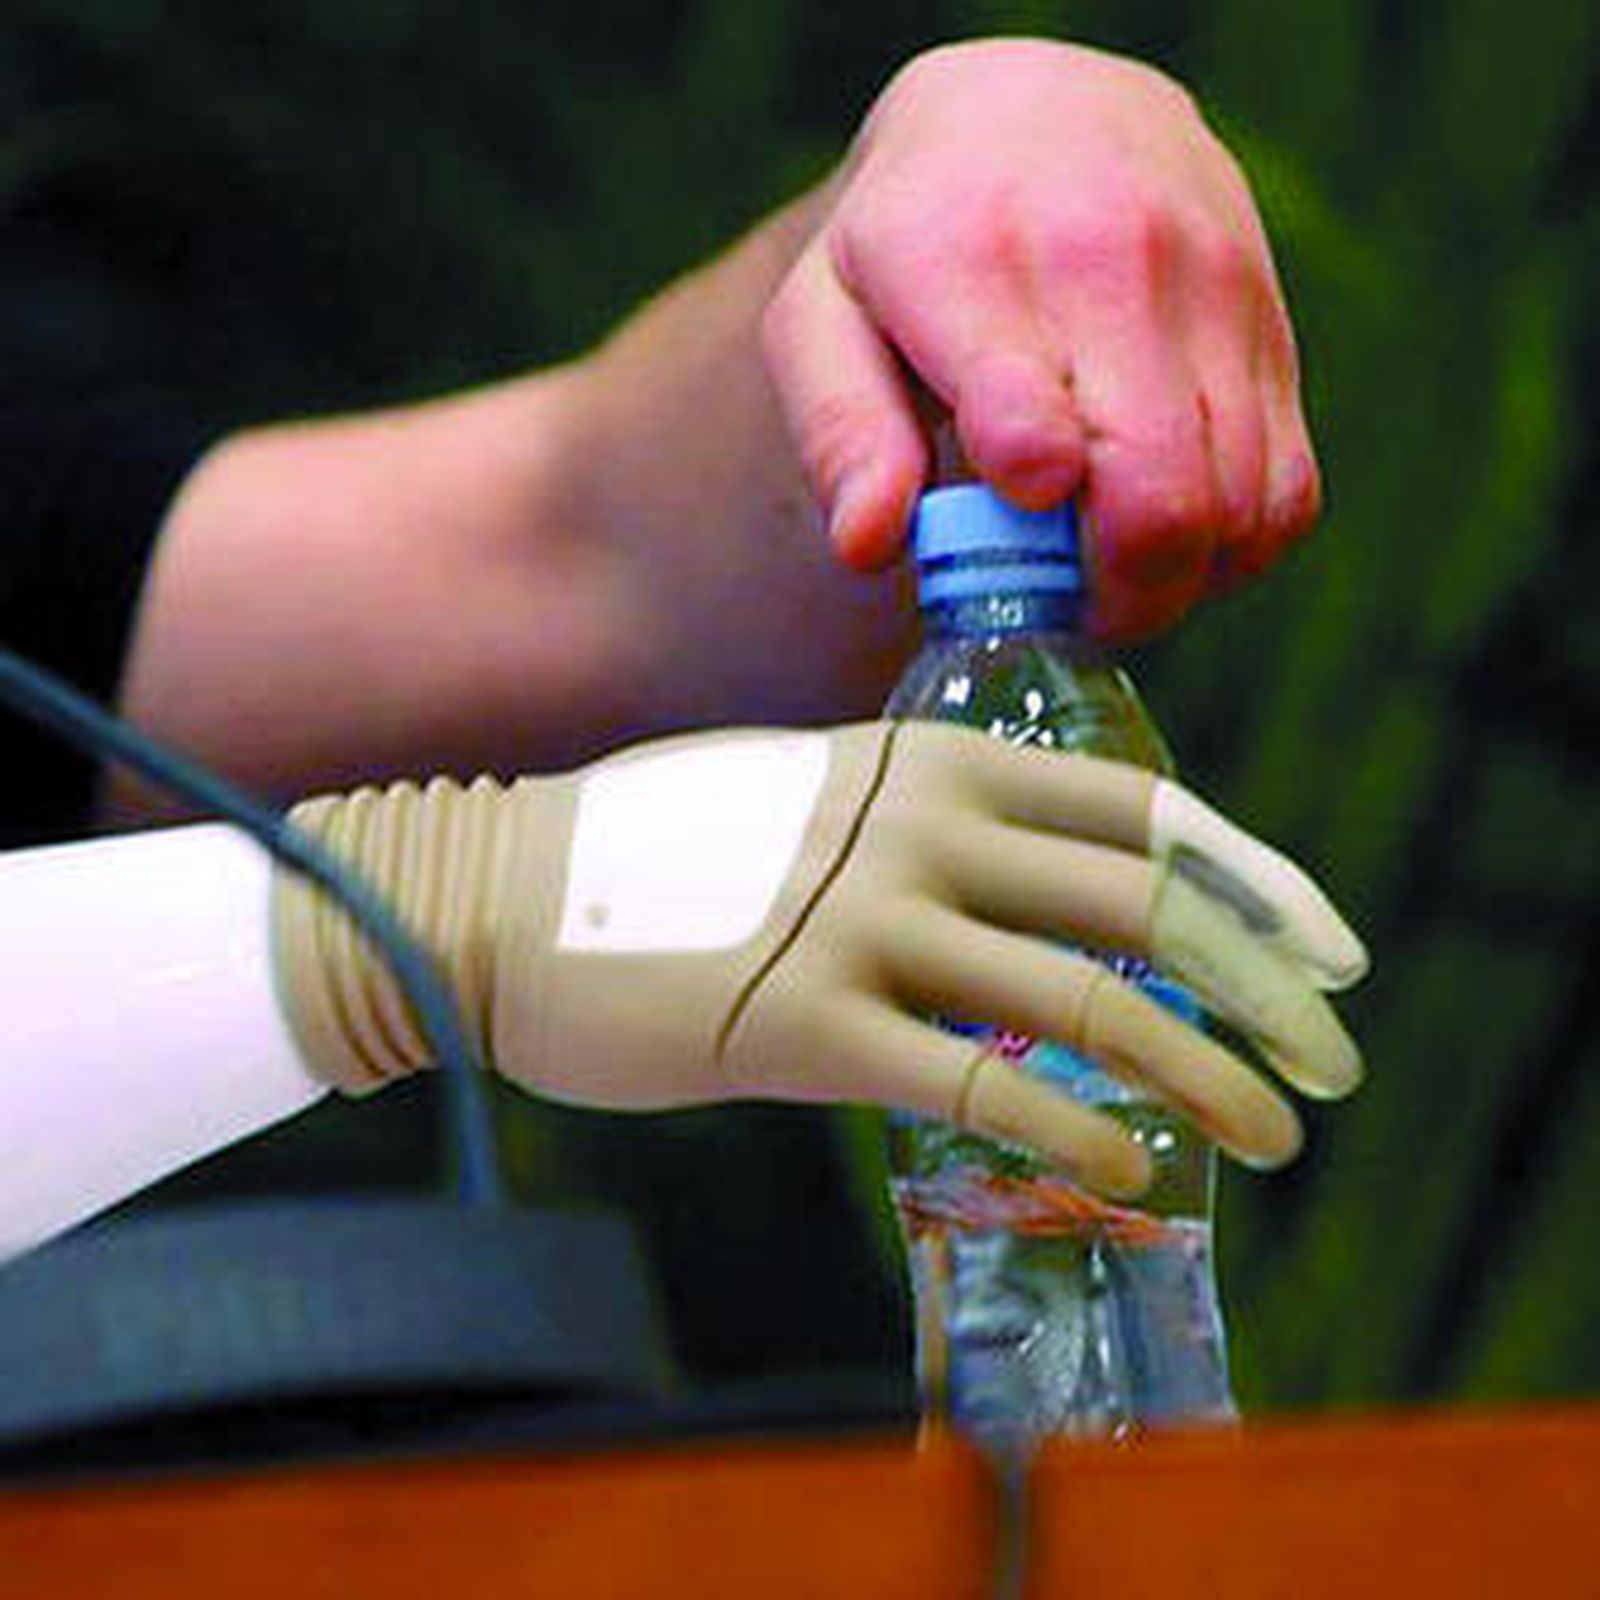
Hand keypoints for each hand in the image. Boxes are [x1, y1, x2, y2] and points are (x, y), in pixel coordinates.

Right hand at [274, 722, 1365, 1198]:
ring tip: (1278, 1136)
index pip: (1140, 816)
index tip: (1329, 949)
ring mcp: (863, 922)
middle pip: (1145, 907)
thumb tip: (1050, 911)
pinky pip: (984, 1084)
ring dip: (1209, 1074)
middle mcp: (917, 828)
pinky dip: (1081, 1133)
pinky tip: (1137, 1173)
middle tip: (1335, 1062)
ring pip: (1088, 1002)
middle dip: (1266, 986)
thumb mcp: (819, 806)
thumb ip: (932, 837)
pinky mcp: (807, 1025)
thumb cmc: (663, 855)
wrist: (498, 890)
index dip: (1257, 881)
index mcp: (930, 761)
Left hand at [762, 39, 1321, 639]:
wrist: (1042, 117)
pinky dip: (1230, 548)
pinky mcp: (1274, 330)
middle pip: (1158, 503)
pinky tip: (1164, 528)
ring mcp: (1213, 293)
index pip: (1031, 432)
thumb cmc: (909, 245)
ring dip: (1168, 579)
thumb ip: (839, 433)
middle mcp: (1113, 262)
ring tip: (1096, 556)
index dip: (1026, 525)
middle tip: (1056, 598)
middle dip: (1106, 594)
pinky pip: (1285, 498)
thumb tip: (870, 544)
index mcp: (970, 261)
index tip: (1000, 534)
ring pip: (1235, 513)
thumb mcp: (822, 320)